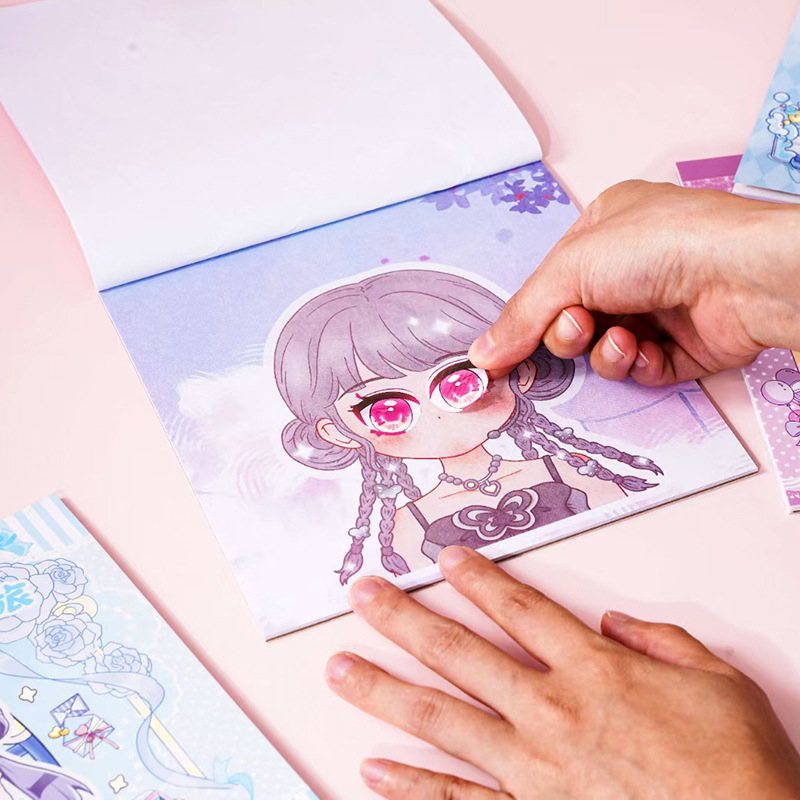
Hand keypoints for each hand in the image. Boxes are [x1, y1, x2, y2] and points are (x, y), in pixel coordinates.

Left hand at [326, 547, 799, 798]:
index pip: (520, 608)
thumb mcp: (720, 682)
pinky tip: (375, 772)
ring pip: (443, 719)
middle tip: (362, 594)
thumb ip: (663, 641)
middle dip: (404, 619)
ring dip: (386, 692)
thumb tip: (616, 622)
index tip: (444, 558)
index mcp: (595, 670)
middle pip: (460, 653)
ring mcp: (534, 770)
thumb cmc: (739, 770)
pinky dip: (413, 787)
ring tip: (340, 671)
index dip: (479, 578)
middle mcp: (553, 712)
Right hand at [468, 180, 799, 384]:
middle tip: (580, 324)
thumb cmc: (660, 245)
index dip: (530, 314)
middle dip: (569, 330)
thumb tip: (480, 355)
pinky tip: (645, 350)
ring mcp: (658, 307)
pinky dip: (634, 364)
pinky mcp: (682, 345)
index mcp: (604, 230)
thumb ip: (521, 316)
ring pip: (600, 349)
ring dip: (602, 350)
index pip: (550, 281)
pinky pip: (637, 369)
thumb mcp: (570, 268)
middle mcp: (631, 267)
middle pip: (571, 318)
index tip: (505, 349)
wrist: (744, 275)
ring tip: (621, 336)